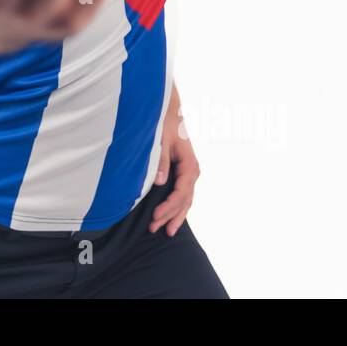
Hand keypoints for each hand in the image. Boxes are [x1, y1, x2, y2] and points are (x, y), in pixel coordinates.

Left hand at [149, 106, 199, 235]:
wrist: (170, 114)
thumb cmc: (165, 125)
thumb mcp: (161, 141)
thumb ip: (162, 161)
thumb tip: (160, 182)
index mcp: (190, 166)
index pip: (181, 193)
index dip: (168, 206)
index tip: (155, 216)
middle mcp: (192, 172)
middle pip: (184, 201)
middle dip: (169, 216)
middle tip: (154, 228)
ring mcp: (189, 174)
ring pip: (185, 201)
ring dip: (174, 216)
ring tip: (165, 231)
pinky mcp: (183, 175)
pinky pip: (182, 195)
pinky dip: (177, 208)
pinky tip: (170, 219)